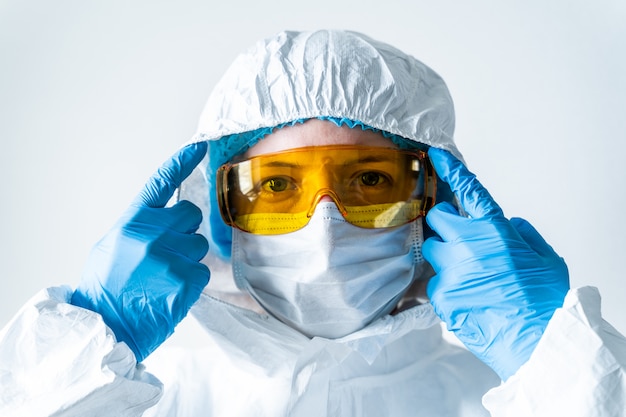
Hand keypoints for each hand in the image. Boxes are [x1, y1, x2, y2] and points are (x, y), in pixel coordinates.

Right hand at [71, 142, 209, 361]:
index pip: (161, 182)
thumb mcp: (111, 247)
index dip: (182, 161)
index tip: (199, 146)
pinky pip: (203, 271)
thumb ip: (138, 228)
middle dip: (185, 230)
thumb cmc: (105, 288)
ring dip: (188, 258)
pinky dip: (192, 282)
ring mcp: (170, 255)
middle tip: (167, 253)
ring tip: (164, 277)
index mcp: (132, 221)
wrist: (104, 326)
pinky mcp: (185, 279)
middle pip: (191, 214)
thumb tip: (161, 220)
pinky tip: (171, 291)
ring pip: (199, 244)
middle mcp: (152, 233)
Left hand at [422, 148, 568, 379]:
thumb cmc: (545, 301)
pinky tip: (465, 297)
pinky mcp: (440, 294)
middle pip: (437, 217)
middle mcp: (468, 244)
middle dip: (445, 223)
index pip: (468, 190)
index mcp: (495, 230)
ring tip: (468, 275)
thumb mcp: (545, 258)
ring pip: (432, 250)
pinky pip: (432, 282)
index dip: (450, 169)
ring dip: (445, 257)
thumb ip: (523, 233)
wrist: (537, 341)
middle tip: (459, 239)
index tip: (437, 156)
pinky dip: (445, 286)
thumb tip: (508, 223)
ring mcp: (451, 269)